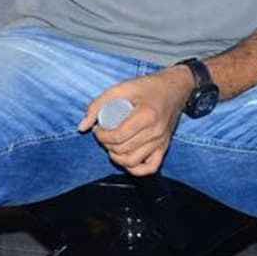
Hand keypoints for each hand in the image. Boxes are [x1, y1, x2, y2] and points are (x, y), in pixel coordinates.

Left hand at [77, 65, 193, 175]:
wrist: (175, 89)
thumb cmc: (147, 87)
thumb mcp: (120, 88)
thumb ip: (98, 105)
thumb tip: (82, 127)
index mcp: (146, 115)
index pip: (118, 136)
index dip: (101, 136)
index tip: (97, 128)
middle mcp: (156, 132)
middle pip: (124, 149)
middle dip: (106, 145)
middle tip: (102, 135)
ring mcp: (161, 142)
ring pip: (134, 162)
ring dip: (117, 157)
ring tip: (111, 146)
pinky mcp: (164, 147)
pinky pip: (150, 168)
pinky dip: (135, 169)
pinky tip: (125, 159)